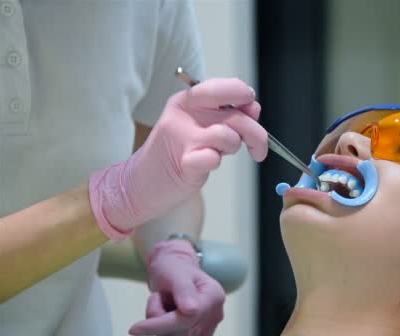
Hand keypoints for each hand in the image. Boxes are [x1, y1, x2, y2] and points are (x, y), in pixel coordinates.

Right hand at [89, 78, 267, 238]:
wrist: (141, 183)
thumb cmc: (176, 153)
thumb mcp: (201, 126)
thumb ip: (227, 114)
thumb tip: (254, 107)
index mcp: (188, 101)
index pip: (225, 88)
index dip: (244, 95)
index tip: (252, 109)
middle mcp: (184, 114)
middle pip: (235, 115)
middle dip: (255, 133)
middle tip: (257, 147)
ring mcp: (182, 138)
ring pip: (228, 136)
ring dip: (233, 148)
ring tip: (221, 154)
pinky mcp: (183, 162)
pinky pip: (213, 159)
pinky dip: (215, 162)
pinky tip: (206, 164)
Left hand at [129, 240, 225, 335]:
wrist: (175, 271)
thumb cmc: (174, 268)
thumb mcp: (176, 273)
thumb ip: (184, 290)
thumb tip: (192, 311)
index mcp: (214, 296)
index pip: (187, 318)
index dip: (161, 324)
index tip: (134, 328)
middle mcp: (215, 315)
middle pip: (180, 331)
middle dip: (159, 317)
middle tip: (158, 297)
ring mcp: (207, 327)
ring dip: (159, 321)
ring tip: (163, 302)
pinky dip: (163, 328)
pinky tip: (167, 313)